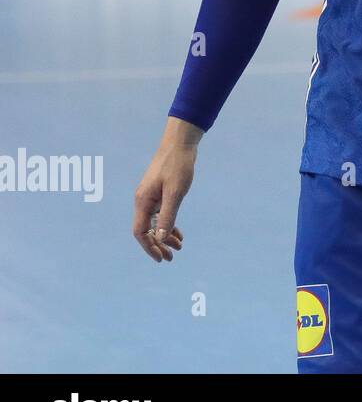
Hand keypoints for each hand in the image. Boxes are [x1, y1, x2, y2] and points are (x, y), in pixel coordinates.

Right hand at [132, 118, 201, 261]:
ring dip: (165, 236)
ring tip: (179, 248)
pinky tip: (178, 233)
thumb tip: (162, 237)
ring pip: (156, 223)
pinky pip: (162, 214)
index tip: (161, 258)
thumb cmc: (178, 165)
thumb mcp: (176, 192)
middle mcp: (144, 200)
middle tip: (171, 258)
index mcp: (143, 202)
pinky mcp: (160, 192)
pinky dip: (169, 224)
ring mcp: (151, 196)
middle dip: (157, 245)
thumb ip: (168, 215)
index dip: (149, 247)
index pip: (141, 232)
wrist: (181, 143)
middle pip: (147, 230)